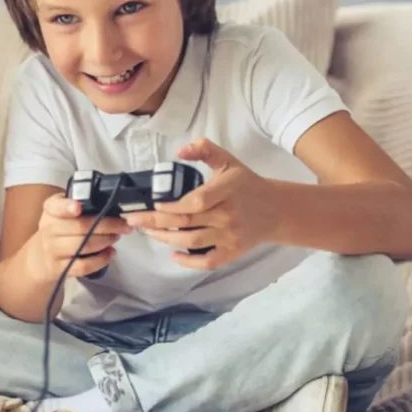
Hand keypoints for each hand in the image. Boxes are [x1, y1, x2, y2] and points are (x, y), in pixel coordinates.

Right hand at [23, 193, 132, 281]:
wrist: (39, 258)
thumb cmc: (56, 229)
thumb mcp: (58, 211)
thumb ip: (75, 202)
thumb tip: (107, 201)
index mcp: (50, 211)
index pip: (55, 207)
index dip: (67, 207)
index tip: (79, 207)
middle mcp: (49, 230)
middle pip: (80, 227)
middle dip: (107, 225)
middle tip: (123, 224)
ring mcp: (54, 251)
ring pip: (83, 246)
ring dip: (106, 241)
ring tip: (117, 236)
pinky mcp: (61, 269)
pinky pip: (84, 265)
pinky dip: (101, 260)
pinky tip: (111, 253)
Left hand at [123, 138, 277, 269]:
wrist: (277, 210)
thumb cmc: (246, 183)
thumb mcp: (228, 161)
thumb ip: (205, 149)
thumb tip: (180, 150)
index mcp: (227, 191)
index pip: (196, 202)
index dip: (173, 206)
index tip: (154, 205)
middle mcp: (229, 215)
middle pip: (188, 222)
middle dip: (156, 223)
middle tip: (134, 220)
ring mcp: (231, 236)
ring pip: (193, 242)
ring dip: (166, 239)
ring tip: (147, 232)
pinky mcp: (233, 252)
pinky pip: (208, 262)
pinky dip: (189, 262)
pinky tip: (172, 255)